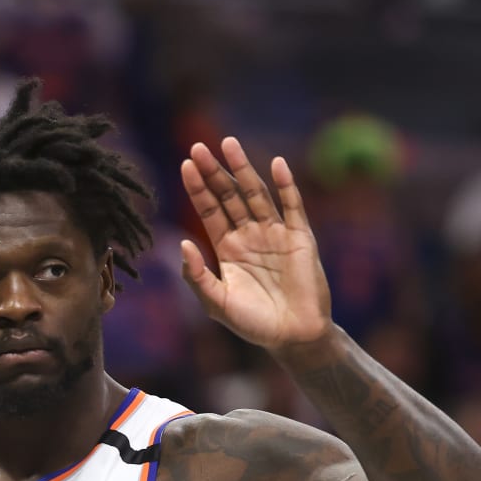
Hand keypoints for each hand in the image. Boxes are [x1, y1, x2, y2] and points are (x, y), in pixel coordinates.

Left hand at [178, 137, 331, 349]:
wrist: (293, 337)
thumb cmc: (253, 323)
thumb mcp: (217, 303)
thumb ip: (197, 276)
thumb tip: (181, 243)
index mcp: (228, 248)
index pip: (210, 210)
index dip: (198, 188)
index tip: (185, 165)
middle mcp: (249, 235)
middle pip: (229, 195)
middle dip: (214, 172)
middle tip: (198, 147)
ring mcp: (275, 233)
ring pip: (256, 194)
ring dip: (243, 169)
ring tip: (228, 143)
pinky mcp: (299, 237)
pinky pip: (292, 206)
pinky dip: (285, 185)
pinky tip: (276, 164)